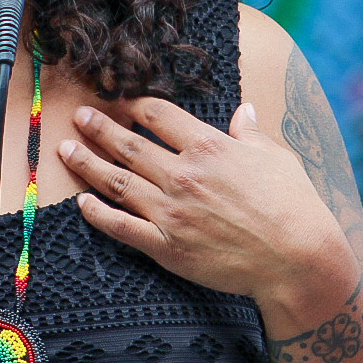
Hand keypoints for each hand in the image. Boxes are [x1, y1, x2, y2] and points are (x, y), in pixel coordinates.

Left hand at [58, 98, 355, 310]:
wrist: (297, 260)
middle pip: (128, 144)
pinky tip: (81, 202)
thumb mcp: (276, 158)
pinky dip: (97, 213)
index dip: (136, 105)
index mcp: (209, 147)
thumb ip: (250, 134)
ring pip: (116, 181)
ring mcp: (171, 212)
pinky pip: (121, 226)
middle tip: (79, 116)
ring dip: (87, 163)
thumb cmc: (294, 206)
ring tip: (66, 149)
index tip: (123, 103)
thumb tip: (243, 111)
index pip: (158, 115)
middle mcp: (183, 175)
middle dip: (99, 127)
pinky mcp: (166, 247)